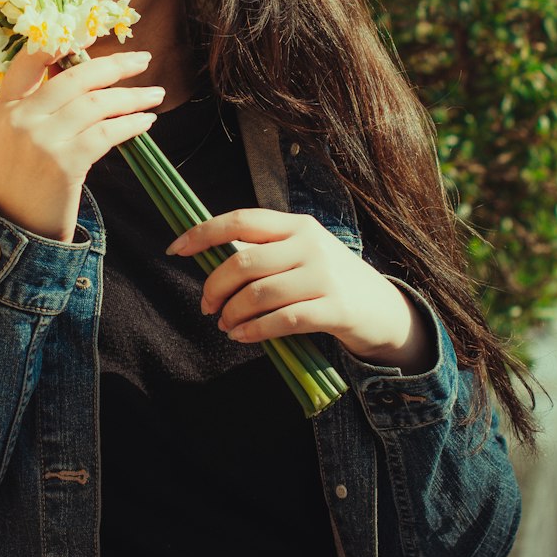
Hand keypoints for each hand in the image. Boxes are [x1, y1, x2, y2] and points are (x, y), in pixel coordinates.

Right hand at [0, 45, 163, 242]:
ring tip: (155, 94)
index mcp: (3, 104)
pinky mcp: (64, 163)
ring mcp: (41, 139)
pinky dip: (130, 124)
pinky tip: (145, 122)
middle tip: (142, 60)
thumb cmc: (24, 177)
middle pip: (74, 77)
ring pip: (95, 104)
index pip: (30, 59)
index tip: (93, 33)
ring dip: (132, 97)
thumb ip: (37, 102)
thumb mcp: (14, 133)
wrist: (18, 227)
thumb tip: (83, 70)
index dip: (62, 41)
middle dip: (114, 66)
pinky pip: (106, 133)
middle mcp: (19, 117)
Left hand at [166, 209, 434, 372]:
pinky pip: (281, 321)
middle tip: (206, 307)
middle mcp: (310, 244)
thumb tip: (211, 263)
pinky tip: (242, 336)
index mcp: (296, 224)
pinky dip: (254, 331)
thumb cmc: (328, 280)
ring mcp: (324, 275)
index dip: (203, 233)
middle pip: (244, 262)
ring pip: (258, 294)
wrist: (381, 309)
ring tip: (225, 325)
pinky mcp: (334, 308)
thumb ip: (264, 252)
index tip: (175, 249)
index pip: (241, 220)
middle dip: (214, 287)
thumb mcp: (302, 254)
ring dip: (232, 314)